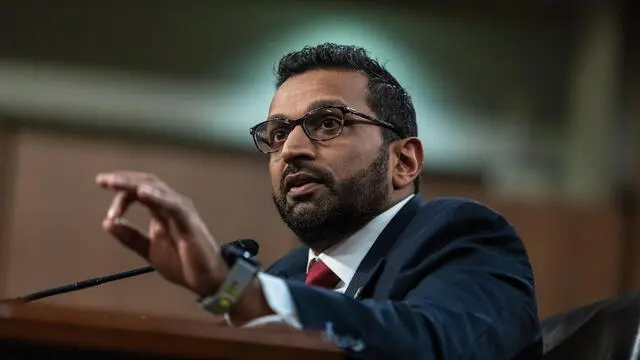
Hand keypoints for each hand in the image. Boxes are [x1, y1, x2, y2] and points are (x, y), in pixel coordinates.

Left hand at [96, 171, 227, 295]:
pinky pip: (172, 205)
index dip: (121, 194)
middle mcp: (171, 204)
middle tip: (102, 180)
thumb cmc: (182, 262)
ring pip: (157, 188)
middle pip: (147, 182)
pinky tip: (143, 193)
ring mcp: (181, 210)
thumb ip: (130, 237)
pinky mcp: (189, 221)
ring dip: (133, 184)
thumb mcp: (148, 249)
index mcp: (161, 209)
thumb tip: (107, 223)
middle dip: (123, 180)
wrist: (205, 280)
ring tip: (114, 182)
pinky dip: (157, 196)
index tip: (109, 213)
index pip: (139, 191)